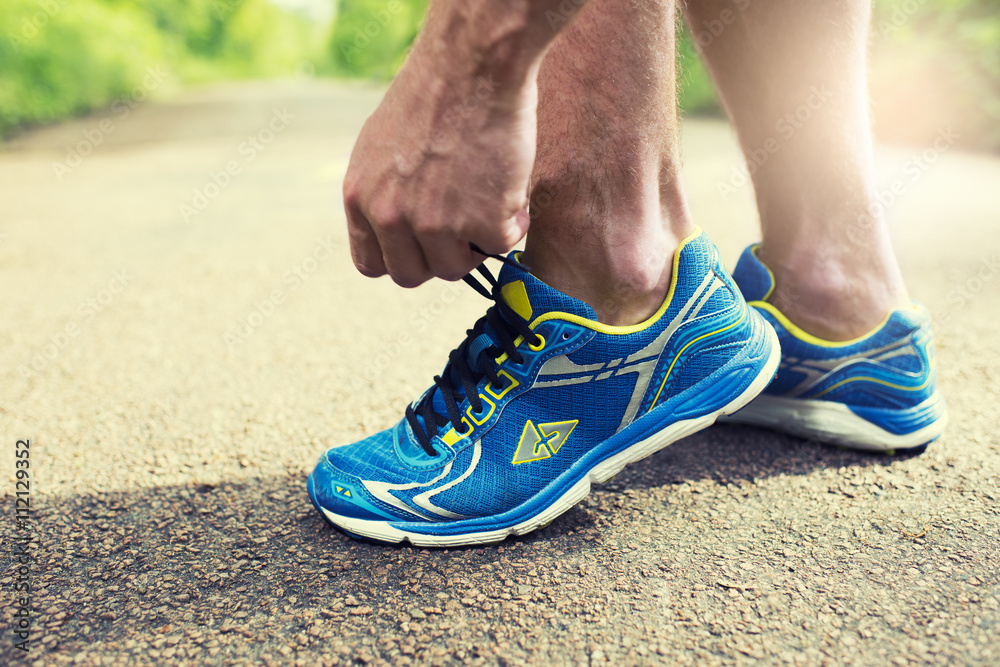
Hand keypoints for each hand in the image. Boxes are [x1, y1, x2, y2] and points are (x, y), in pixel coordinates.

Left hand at [343, 41, 537, 286]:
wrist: (474, 64)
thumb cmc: (434, 92)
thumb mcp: (380, 144)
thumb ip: (383, 191)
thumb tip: (399, 224)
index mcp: (360, 197)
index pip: (371, 263)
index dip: (401, 258)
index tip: (423, 247)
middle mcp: (390, 216)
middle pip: (412, 274)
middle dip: (438, 257)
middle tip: (461, 230)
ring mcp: (435, 224)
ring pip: (456, 268)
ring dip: (476, 243)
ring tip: (489, 203)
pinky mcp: (481, 223)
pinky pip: (500, 246)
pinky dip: (512, 225)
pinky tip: (512, 191)